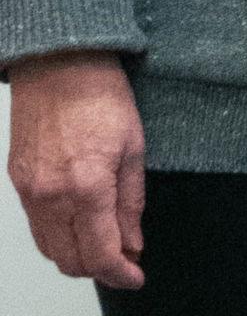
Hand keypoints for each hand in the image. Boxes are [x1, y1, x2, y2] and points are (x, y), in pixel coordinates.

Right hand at [7, 49, 144, 287]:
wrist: (60, 62)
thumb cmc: (101, 94)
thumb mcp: (134, 146)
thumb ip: (132, 202)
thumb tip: (133, 244)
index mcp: (87, 186)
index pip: (101, 254)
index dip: (121, 274)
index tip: (136, 276)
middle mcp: (52, 196)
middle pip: (72, 261)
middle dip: (100, 268)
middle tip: (124, 259)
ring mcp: (30, 192)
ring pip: (50, 250)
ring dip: (77, 257)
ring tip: (104, 243)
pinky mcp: (18, 183)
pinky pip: (36, 228)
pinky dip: (57, 237)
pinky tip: (78, 225)